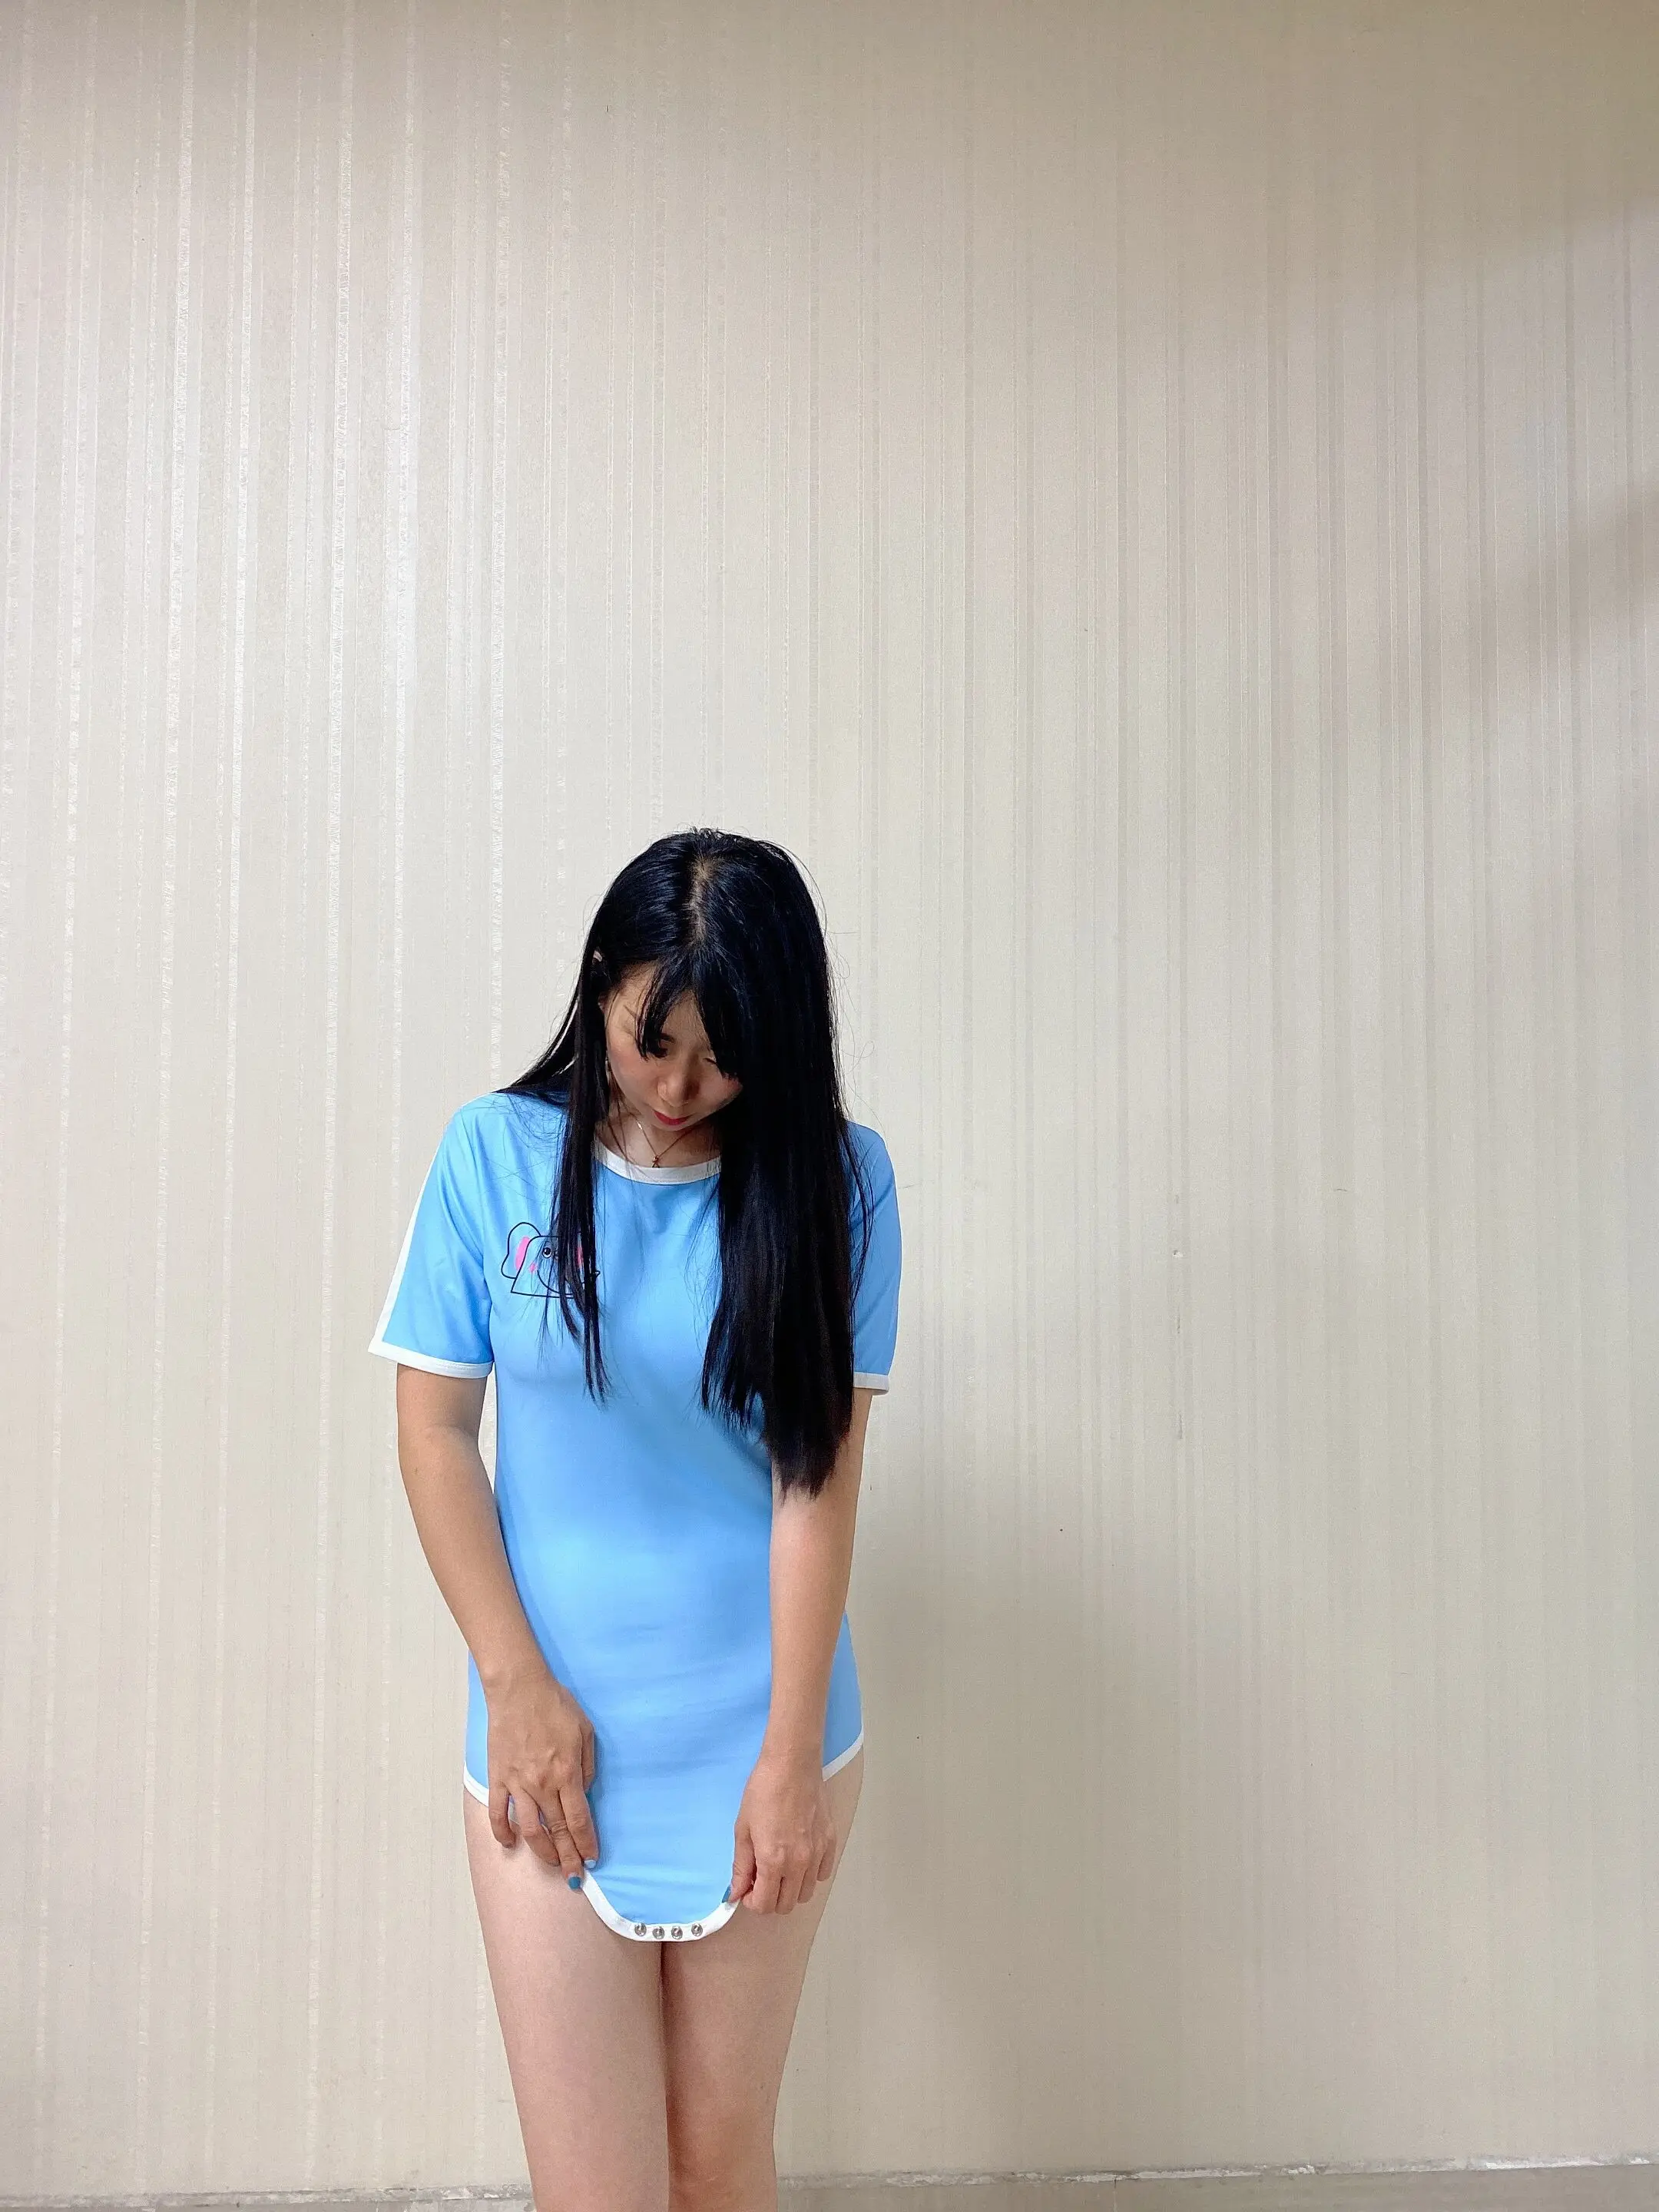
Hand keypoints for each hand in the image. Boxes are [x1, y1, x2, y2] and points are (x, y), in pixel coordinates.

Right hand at [485, 1661, 599, 1877]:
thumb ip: (588, 1766)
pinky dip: (502, 1832)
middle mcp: (542, 1784)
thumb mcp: (586, 1731)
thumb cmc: (556, 1705)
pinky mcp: (498, 1778)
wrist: (519, 1689)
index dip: (586, 1843)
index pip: (579, 1820)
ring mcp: (517, 1783)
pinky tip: (510, 1844)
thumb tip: (583, 1793)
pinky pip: (497, 1813)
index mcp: (567, 1772)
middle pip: (556, 1831)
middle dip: (568, 1857)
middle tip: (575, 1876)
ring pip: (529, 1829)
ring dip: (542, 1852)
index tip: (592, 1859)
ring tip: (552, 1863)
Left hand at [729, 1744, 836, 1913]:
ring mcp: (818, 1854)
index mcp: (774, 1861)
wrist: (792, 1764)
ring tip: (781, 1867)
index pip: (765, 1905)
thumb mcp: (743, 1829)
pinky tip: (799, 1856)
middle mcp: (799, 1864)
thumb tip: (736, 1893)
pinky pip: (823, 1874)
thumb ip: (741, 1866)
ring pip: (806, 1893)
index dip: (752, 1903)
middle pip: (786, 1905)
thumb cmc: (763, 1791)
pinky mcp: (830, 1842)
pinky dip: (810, 1874)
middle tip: (761, 1878)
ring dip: (791, 1888)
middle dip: (770, 1898)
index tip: (747, 1888)